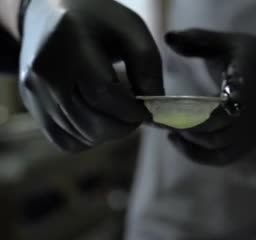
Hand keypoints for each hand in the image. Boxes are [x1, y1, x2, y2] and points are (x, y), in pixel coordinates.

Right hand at [19, 0, 163, 151]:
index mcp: (70, 44)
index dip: (131, 111)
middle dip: (123, 127)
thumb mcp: (132, 31)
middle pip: (90, 123)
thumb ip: (148, 68)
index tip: (147, 111)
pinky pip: (65, 142)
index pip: (103, 94)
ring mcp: (33, 89)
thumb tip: (154, 111)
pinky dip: (88, 138)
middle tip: (135, 114)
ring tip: (116, 109)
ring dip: (108, 132)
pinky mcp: (31, 104)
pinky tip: (97, 116)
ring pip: (80, 137)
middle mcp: (45, 69)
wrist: (51, 11)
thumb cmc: (100, 21)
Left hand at [165, 29, 255, 165]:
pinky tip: (177, 140)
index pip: (230, 98)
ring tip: (165, 126)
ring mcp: (251, 132)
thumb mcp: (230, 43)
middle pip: (217, 126)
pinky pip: (221, 158)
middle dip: (184, 123)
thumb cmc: (253, 59)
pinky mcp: (247, 145)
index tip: (174, 105)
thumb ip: (199, 39)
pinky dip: (196, 154)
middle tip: (157, 115)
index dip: (203, 106)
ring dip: (188, 138)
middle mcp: (253, 111)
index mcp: (250, 81)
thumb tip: (168, 37)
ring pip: (217, 144)